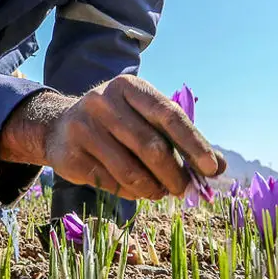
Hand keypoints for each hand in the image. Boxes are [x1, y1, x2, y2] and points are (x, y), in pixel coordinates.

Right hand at [1, 75, 223, 201]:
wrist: (59, 126)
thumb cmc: (117, 123)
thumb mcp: (145, 118)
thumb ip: (180, 139)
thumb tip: (218, 167)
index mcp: (128, 86)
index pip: (167, 114)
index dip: (193, 142)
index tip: (211, 168)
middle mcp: (103, 101)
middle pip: (150, 146)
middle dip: (174, 173)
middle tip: (184, 189)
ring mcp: (84, 128)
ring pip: (130, 170)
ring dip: (153, 188)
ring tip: (161, 192)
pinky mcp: (70, 155)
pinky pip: (110, 182)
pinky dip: (131, 192)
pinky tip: (137, 190)